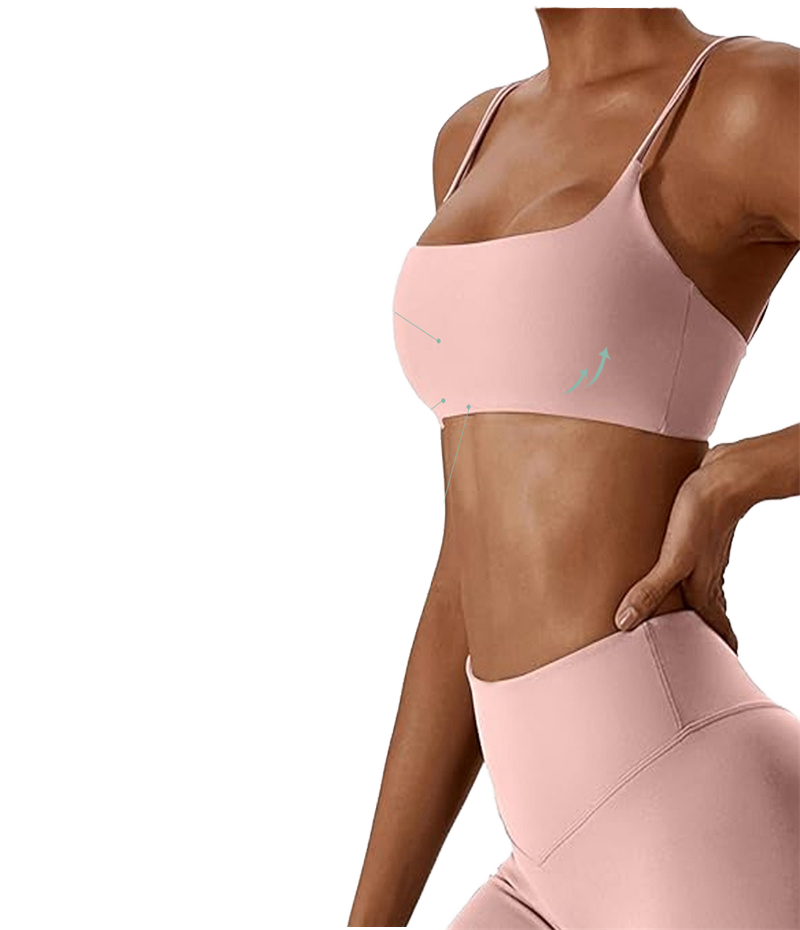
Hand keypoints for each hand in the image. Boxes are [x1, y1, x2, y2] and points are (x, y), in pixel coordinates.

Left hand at [613, 444, 746, 653]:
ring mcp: (708, 554)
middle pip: (712, 611)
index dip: (721, 646)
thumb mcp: (672, 559)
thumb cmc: (700, 516)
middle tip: (705, 648)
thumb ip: (649, 591)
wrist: (725, 477)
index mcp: (704, 587)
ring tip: (691, 613)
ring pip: (707, 587)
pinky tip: (686, 565)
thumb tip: (624, 623)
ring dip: (701, 603)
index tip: (725, 665)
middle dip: (709, 630)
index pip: (717, 627)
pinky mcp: (703, 534)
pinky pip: (700, 563)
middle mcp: (709, 575)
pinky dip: (694, 575)